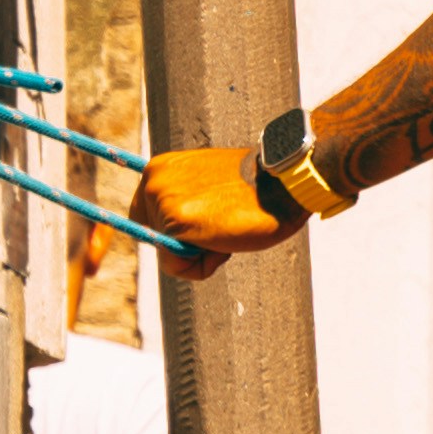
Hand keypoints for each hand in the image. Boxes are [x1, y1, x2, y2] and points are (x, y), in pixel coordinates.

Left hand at [132, 145, 294, 266]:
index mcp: (161, 167)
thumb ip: (186, 202)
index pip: (147, 216)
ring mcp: (161, 201)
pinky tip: (225, 241)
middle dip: (185, 243)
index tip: (206, 220)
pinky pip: (177, 266)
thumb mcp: (209, 189)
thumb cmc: (257, 190)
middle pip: (153, 236)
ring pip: (167, 254)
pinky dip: (203, 265)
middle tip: (221, 224)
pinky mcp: (175, 223)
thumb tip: (173, 237)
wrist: (285, 184)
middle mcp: (153, 180)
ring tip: (228, 228)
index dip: (174, 231)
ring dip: (200, 253)